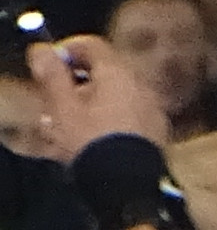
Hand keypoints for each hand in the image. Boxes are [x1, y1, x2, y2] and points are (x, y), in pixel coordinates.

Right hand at [25, 34, 168, 160]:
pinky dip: (114, 114)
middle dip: (80, 78)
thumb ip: (52, 75)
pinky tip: (99, 133)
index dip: (68, 50)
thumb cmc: (90, 142)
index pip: (92, 45)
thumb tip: (43, 50)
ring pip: (120, 92)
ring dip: (97, 98)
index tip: (50, 65)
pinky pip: (133, 112)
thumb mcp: (62, 107)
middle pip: (108, 69)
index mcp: (118, 74)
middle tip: (59, 95)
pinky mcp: (159, 130)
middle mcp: (142, 85)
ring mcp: (155, 108)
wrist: (127, 185)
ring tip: (75, 119)